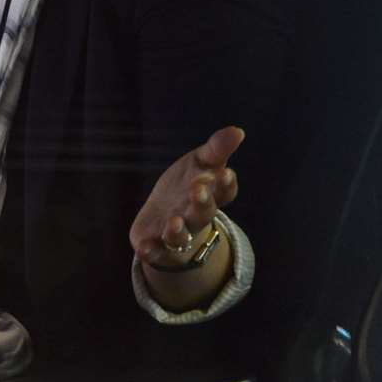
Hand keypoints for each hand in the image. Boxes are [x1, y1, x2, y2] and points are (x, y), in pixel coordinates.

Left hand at [130, 126, 242, 269]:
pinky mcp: (155, 245)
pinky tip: (144, 249)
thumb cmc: (187, 186)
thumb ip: (216, 150)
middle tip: (198, 189)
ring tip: (174, 221)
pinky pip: (154, 251)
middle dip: (202, 202)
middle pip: (203, 213)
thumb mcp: (200, 164)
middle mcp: (195, 217)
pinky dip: (150, 251)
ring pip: (180, 235)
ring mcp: (176, 233)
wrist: (164, 217)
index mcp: (210, 195)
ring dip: (177, 230)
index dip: (225, 184)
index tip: (224, 172)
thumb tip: (238, 130)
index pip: (224, 191)